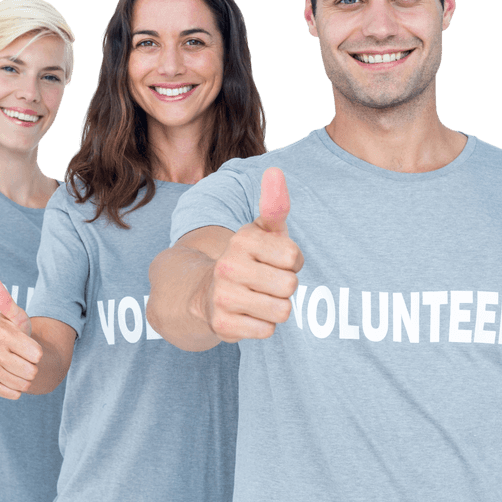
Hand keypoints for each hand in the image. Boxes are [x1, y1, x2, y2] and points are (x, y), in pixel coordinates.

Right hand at [0, 277, 42, 399]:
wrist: (13, 352)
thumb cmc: (20, 332)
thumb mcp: (19, 317)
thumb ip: (8, 301)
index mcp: (1, 332)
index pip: (35, 353)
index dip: (38, 353)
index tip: (34, 349)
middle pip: (30, 371)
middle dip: (34, 367)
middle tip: (28, 359)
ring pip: (22, 384)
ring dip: (27, 379)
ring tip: (22, 368)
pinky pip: (11, 393)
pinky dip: (18, 390)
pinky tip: (15, 380)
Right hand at [205, 167, 303, 341]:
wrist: (208, 293)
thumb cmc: (250, 259)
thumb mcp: (264, 232)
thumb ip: (275, 204)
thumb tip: (275, 170)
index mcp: (242, 240)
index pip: (294, 259)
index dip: (292, 264)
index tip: (276, 262)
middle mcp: (228, 266)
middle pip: (290, 286)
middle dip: (285, 287)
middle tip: (267, 282)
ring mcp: (223, 296)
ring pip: (281, 311)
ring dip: (276, 308)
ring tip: (260, 298)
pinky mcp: (222, 325)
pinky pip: (267, 331)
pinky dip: (263, 326)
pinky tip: (249, 314)